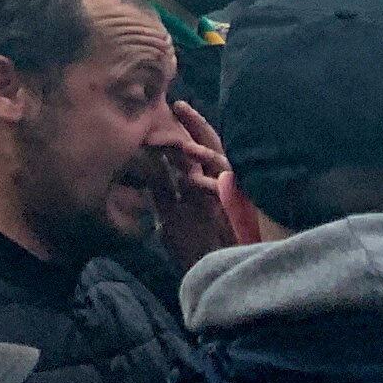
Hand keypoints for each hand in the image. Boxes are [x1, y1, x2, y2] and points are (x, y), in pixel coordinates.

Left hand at [146, 102, 234, 267]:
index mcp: (196, 186)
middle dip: (196, 126)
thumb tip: (145, 175)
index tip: (158, 113)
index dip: (176, 132)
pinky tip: (197, 181)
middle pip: (209, 147)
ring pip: (222, 164)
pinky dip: (214, 183)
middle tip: (179, 105)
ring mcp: (228, 198)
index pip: (188, 152)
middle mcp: (215, 187)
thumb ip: (162, 197)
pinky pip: (229, 192)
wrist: (209, 277)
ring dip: (204, 153)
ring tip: (185, 146)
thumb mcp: (169, 219)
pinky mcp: (237, 213)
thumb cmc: (192, 252)